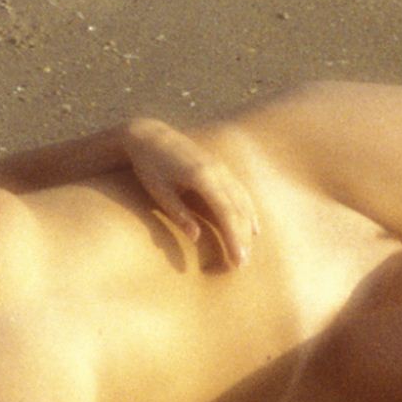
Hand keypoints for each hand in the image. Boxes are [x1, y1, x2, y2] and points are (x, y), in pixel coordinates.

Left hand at [122, 118, 259, 267]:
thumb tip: (196, 237)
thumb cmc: (150, 166)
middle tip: (241, 265)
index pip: (226, 213)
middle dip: (242, 238)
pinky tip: (252, 227)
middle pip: (239, 210)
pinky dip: (249, 211)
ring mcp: (221, 168)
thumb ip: (179, 213)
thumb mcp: (159, 191)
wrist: (149, 135)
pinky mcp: (220, 167)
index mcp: (203, 177)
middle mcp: (218, 171)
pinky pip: (241, 192)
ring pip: (243, 201)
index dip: (234, 238)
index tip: (238, 260)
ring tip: (248, 251)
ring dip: (247, 227)